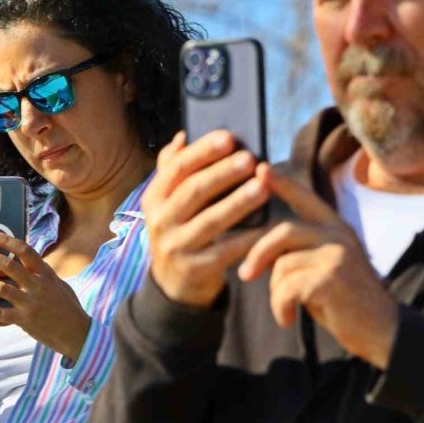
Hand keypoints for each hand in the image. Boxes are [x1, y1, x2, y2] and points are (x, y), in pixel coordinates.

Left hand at [0, 233, 90, 362]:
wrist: (78, 333)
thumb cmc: (69, 308)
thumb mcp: (59, 284)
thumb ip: (42, 273)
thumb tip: (29, 259)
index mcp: (46, 273)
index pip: (25, 250)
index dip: (8, 241)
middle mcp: (38, 285)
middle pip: (8, 265)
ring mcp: (31, 303)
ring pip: (0, 288)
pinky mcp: (25, 320)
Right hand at [142, 130, 270, 307]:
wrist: (173, 285)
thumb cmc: (179, 231)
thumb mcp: (168, 203)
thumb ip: (173, 170)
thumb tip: (182, 137)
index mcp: (154, 198)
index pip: (176, 168)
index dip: (202, 151)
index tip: (228, 137)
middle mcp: (160, 222)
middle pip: (193, 191)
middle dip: (222, 173)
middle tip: (250, 158)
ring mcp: (176, 247)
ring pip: (210, 220)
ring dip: (238, 202)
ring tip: (262, 187)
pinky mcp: (196, 269)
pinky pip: (227, 250)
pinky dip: (249, 238)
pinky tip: (269, 226)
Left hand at [238, 165, 398, 368]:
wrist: (383, 333)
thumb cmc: (346, 302)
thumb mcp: (326, 267)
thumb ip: (302, 251)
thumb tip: (261, 248)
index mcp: (336, 228)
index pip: (305, 198)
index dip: (282, 183)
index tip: (260, 168)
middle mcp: (338, 235)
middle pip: (282, 231)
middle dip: (257, 253)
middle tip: (245, 274)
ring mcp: (337, 254)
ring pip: (281, 265)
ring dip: (276, 293)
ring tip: (286, 308)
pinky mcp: (331, 277)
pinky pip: (286, 288)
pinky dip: (280, 307)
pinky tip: (288, 318)